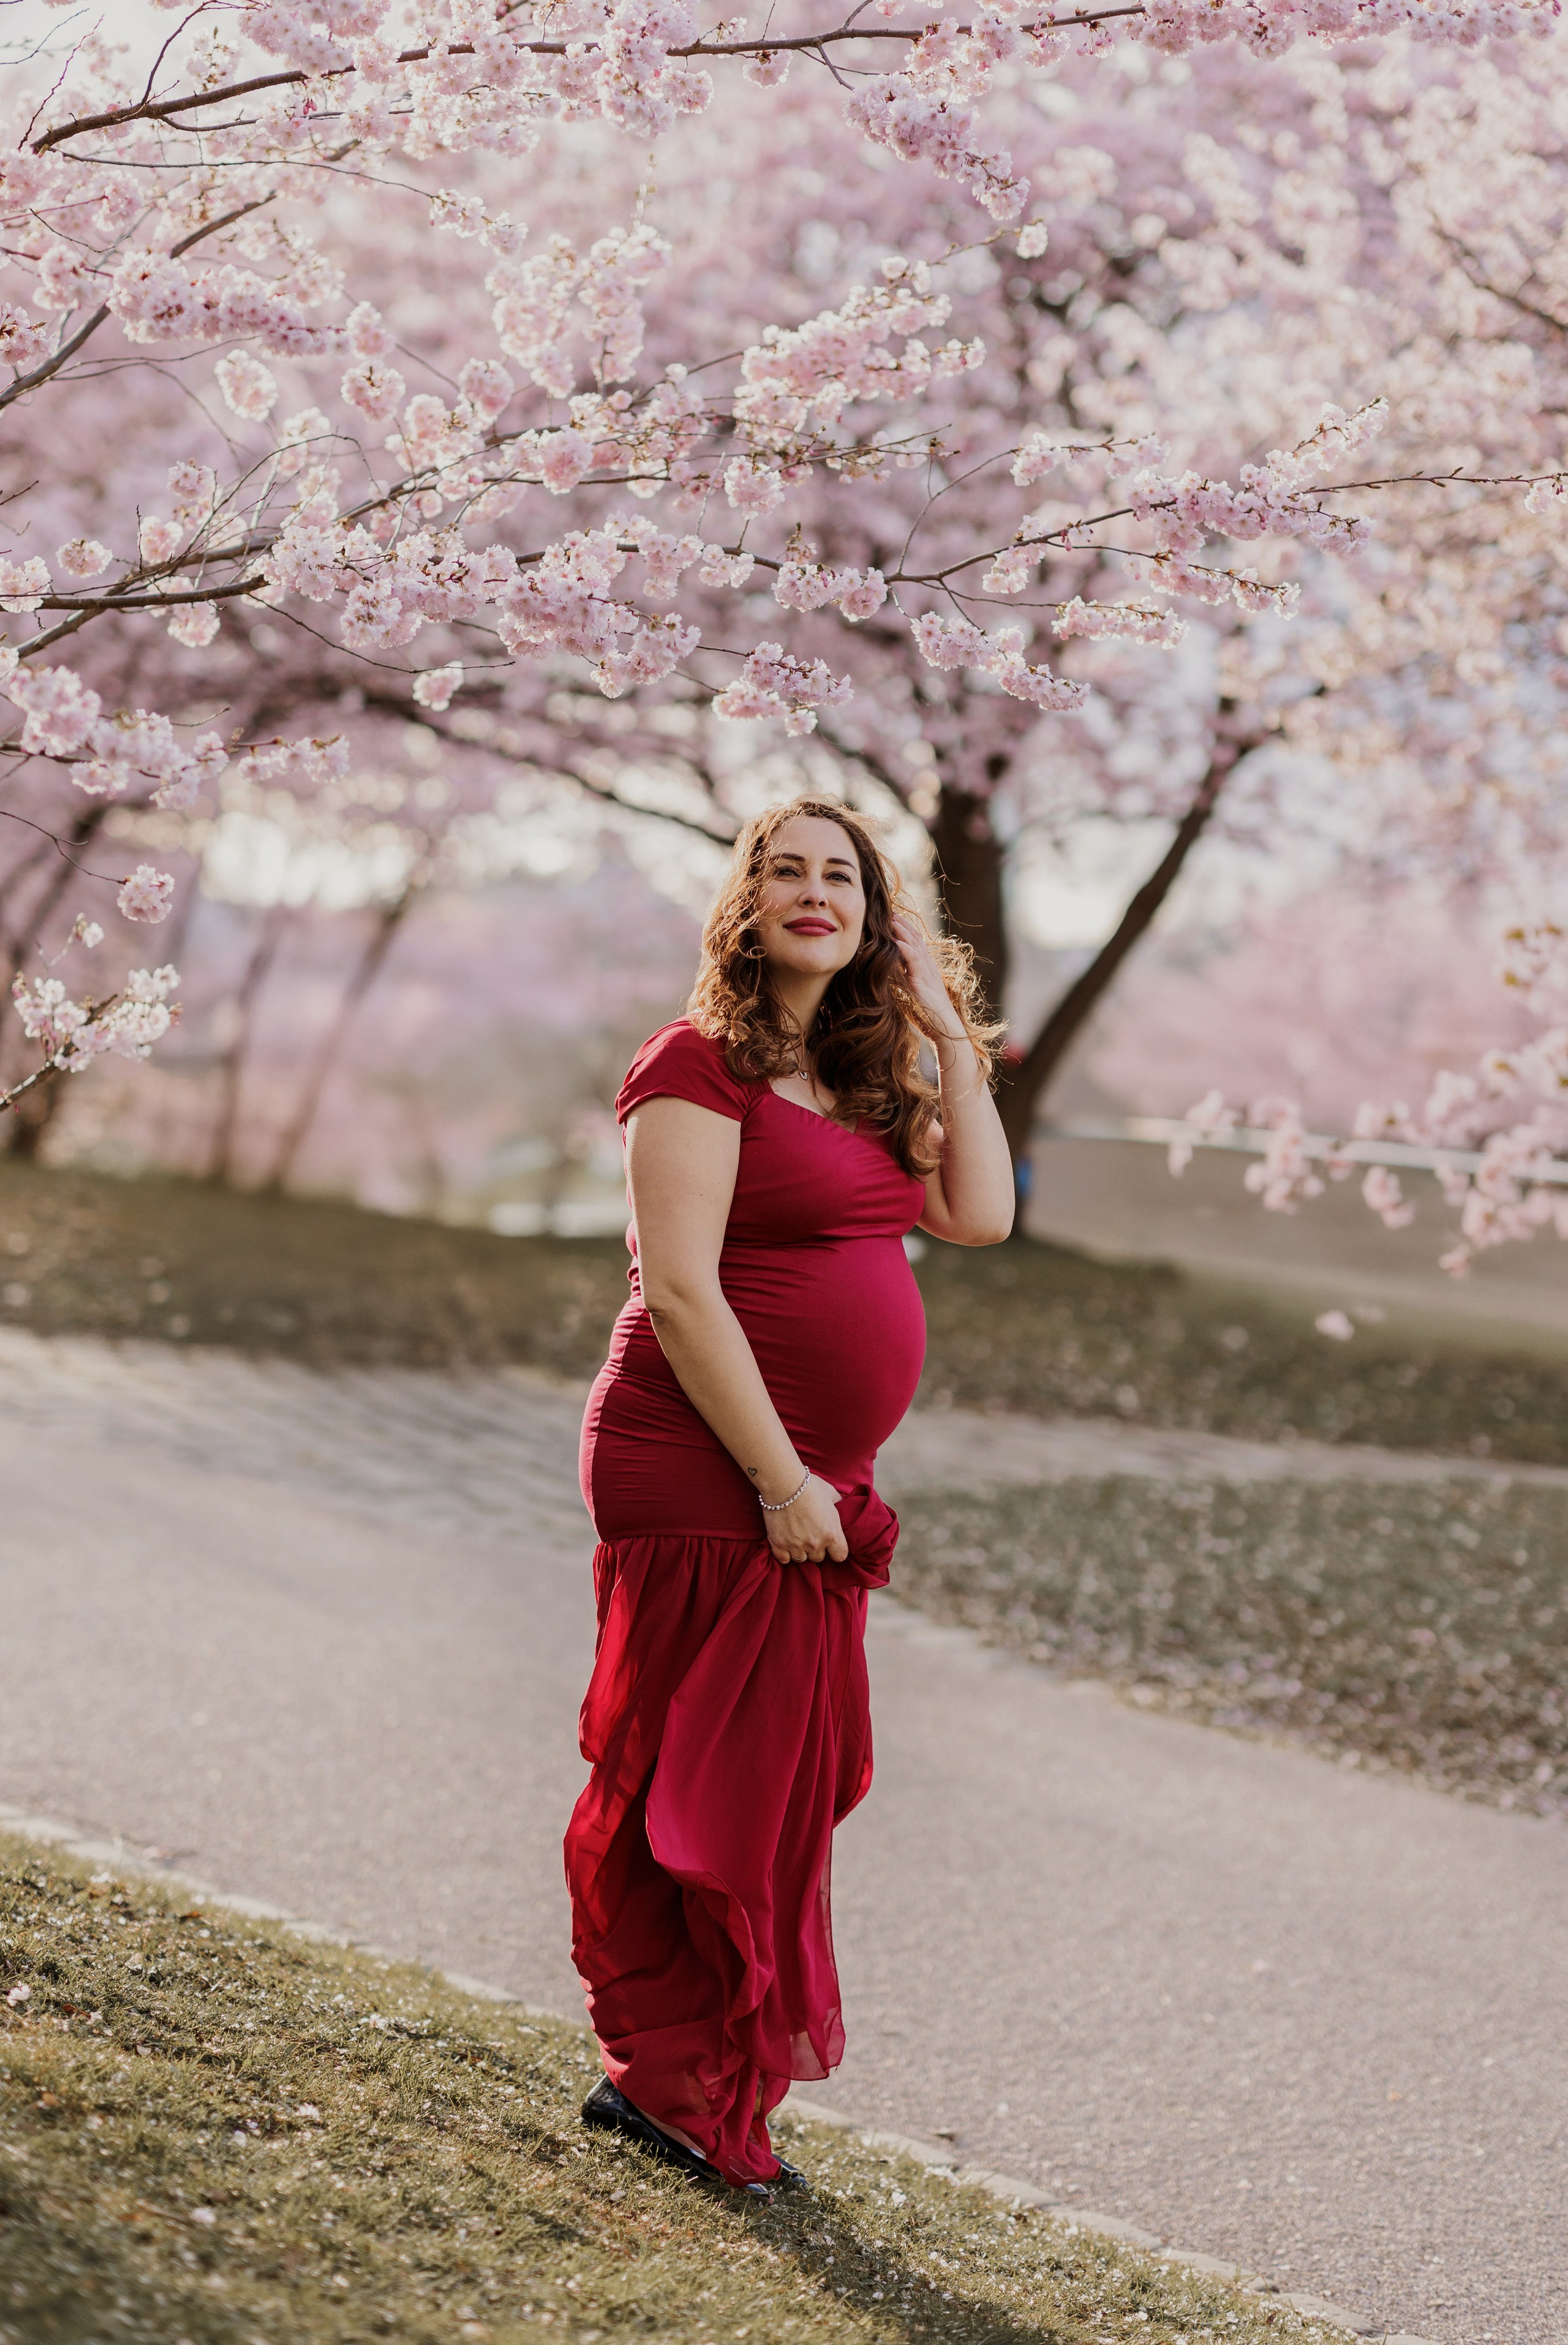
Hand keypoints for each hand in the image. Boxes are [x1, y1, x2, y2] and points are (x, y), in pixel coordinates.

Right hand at [764, 1473, 848, 1564]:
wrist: (784, 1483)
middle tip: (810, 1535)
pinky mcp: (779, 1544)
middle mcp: (815, 1543)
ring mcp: (796, 1545)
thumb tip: (843, 1508)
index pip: (840, 1556)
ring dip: (800, 1551)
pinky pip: (784, 1559)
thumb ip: (839, 1505)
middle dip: (816, 1549)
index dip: (836, 1550)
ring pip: (801, 1559)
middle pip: (819, 1558)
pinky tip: (786, 1543)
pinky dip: (785, 1553)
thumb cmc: (809, 1486)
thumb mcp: (831, 1493)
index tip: (831, 1545)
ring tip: (796, 1537)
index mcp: (832, 1533)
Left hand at [890, 911, 963, 1036]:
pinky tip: (895, 941)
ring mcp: (927, 973)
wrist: (946, 1029)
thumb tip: (892, 978)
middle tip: (890, 911)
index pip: (916, 942)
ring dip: (902, 930)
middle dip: (903, 923)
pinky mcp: (923, 982)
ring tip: (890, 919)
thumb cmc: (931, 1016)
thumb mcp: (916, 994)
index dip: (905, 929)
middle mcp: (929, 967)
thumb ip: (907, 983)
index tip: (892, 918)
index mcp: (927, 968)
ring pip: (915, 945)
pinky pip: (914, 961)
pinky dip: (905, 949)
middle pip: (916, 938)